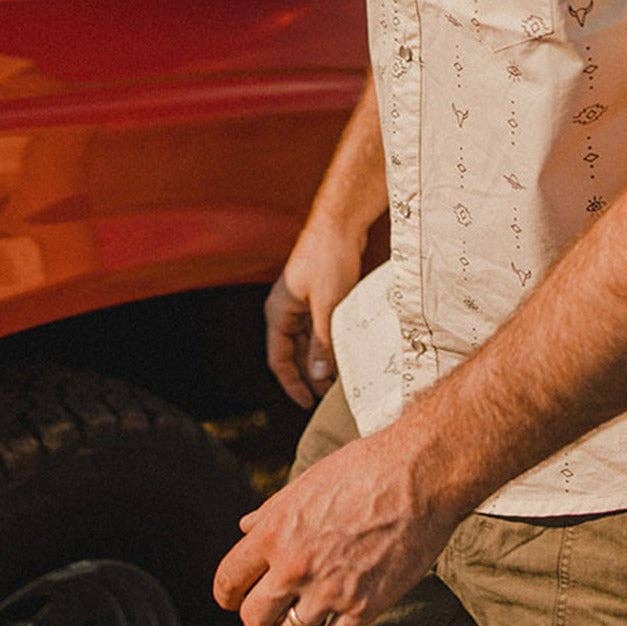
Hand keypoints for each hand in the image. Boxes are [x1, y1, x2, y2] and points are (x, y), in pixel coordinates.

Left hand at [212, 429, 461, 625]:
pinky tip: (344, 618)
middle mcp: (294, 565)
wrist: (420, 474)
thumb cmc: (365, 468)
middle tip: (281, 605)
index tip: (237, 598)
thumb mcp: (308, 482)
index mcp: (274, 531)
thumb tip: (246, 526)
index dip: (229, 594)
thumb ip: (273, 511)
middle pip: (254, 619)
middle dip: (264, 615)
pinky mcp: (364, 606)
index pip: (228, 581)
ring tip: (318, 608)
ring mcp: (329, 590)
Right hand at [264, 223, 363, 409]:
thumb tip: (320, 376)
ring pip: (310, 340)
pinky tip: (348, 353)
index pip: (278, 359)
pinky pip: (323, 327)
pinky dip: (332, 342)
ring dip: (323, 359)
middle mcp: (287, 309)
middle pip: (295, 352)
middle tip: (329, 396)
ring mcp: (304, 301)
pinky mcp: (321, 294)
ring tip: (342, 378)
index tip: (307, 403)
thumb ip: (323, 343)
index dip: (291, 383)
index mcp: (278, 312)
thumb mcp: (328, 306)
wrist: (342, 222)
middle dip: (310, 375)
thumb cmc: (329, 257)